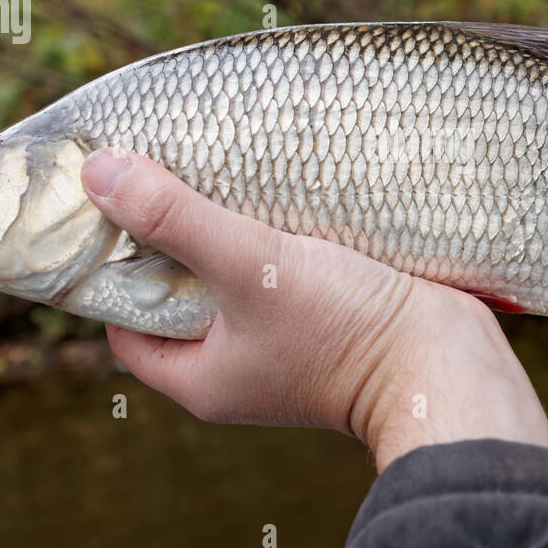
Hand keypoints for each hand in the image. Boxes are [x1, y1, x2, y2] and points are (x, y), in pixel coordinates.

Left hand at [81, 148, 547, 470]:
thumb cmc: (345, 330)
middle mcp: (237, 366)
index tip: (111, 208)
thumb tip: (98, 173)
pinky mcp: (325, 318)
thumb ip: (176, 220)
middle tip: (161, 172)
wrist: (448, 364)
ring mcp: (283, 344)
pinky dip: (272, 236)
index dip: (110, 267)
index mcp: (201, 377)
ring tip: (213, 170)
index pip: (125, 321)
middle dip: (170, 237)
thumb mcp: (249, 268)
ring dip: (226, 230)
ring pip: (233, 278)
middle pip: (179, 293)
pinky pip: (280, 272)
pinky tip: (272, 189)